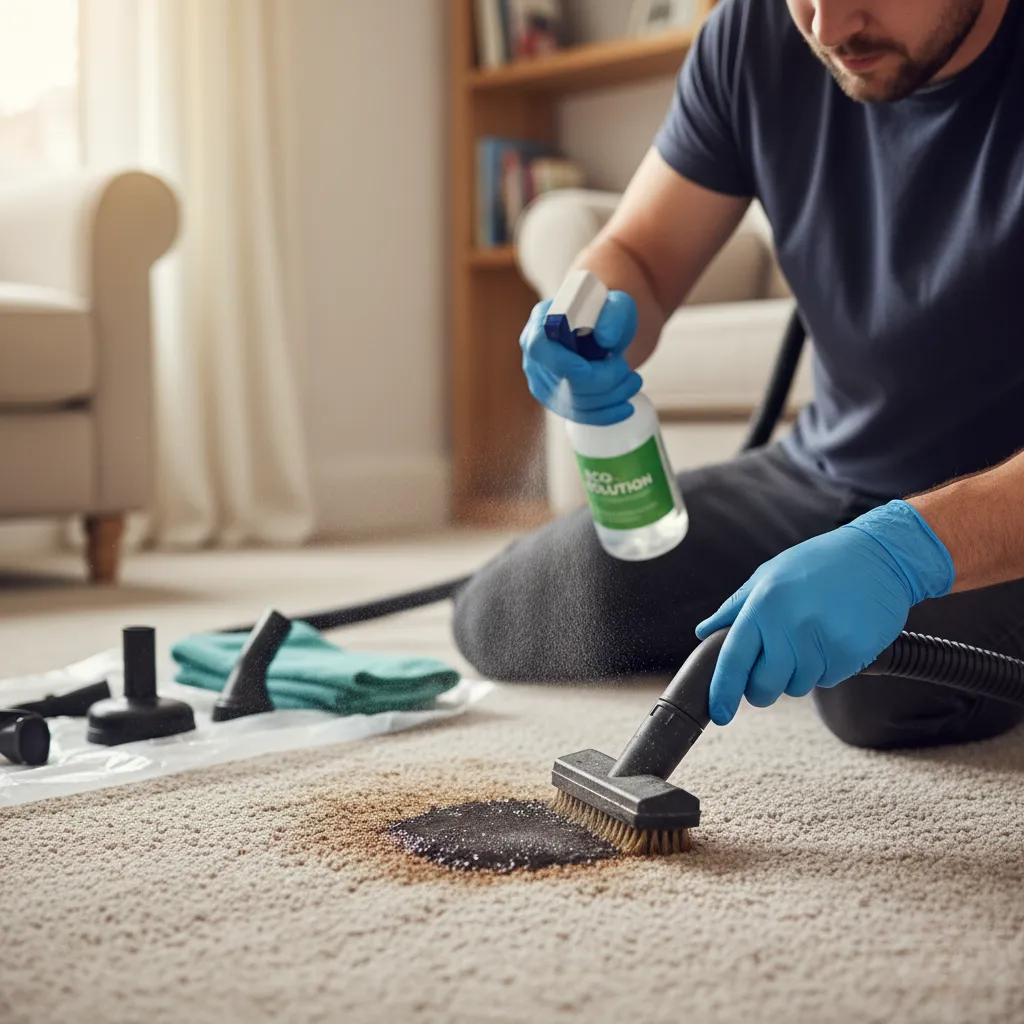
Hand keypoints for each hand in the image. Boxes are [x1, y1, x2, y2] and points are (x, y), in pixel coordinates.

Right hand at [520, 290, 641, 425]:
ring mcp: (543, 381)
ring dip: (610, 395)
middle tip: (625, 367)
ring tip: (633, 380)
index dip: (560, 362)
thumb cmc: (608, 315)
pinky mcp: (556, 400)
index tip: (586, 370)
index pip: (538, 346)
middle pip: (561, 380)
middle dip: (601, 379)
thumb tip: (605, 338)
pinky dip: (605, 414)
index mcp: (542, 321)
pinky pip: (577, 415)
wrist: (607, 333)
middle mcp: (536, 355)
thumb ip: (614, 314)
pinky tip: (626, 407)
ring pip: (573, 402)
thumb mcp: (618, 305)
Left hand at [695, 500, 955, 725]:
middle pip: (764, 686)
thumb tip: (703, 633)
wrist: (879, 556)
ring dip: (798, 673)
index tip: (718, 713)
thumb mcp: (769, 575)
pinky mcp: (850, 654)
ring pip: (796, 687)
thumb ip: (734, 608)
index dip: (723, 691)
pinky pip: (827, 679)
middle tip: (771, 671)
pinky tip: (833, 637)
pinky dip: (826, 667)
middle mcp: (789, 626)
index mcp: (763, 605)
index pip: (733, 659)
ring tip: (810, 637)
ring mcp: (822, 642)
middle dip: (761, 689)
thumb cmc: (819, 564)